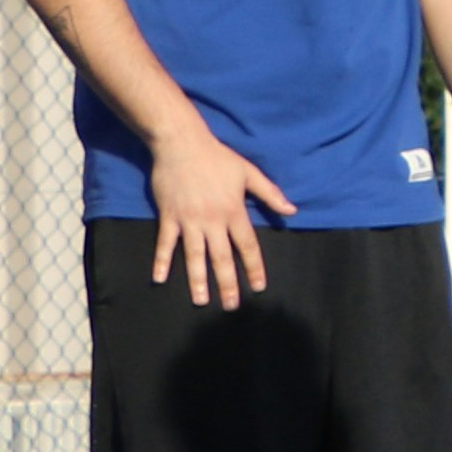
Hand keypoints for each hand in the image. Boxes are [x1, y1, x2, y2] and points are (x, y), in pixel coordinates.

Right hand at [146, 131, 292, 309]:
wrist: (182, 145)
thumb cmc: (218, 158)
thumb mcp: (249, 173)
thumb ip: (270, 194)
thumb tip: (291, 211)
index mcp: (234, 211)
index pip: (247, 246)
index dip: (253, 267)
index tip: (258, 287)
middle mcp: (212, 221)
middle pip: (222, 258)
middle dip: (227, 283)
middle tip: (232, 306)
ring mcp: (189, 220)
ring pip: (194, 256)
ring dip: (197, 280)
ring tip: (200, 301)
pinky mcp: (168, 217)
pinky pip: (165, 243)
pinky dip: (162, 261)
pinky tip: (160, 279)